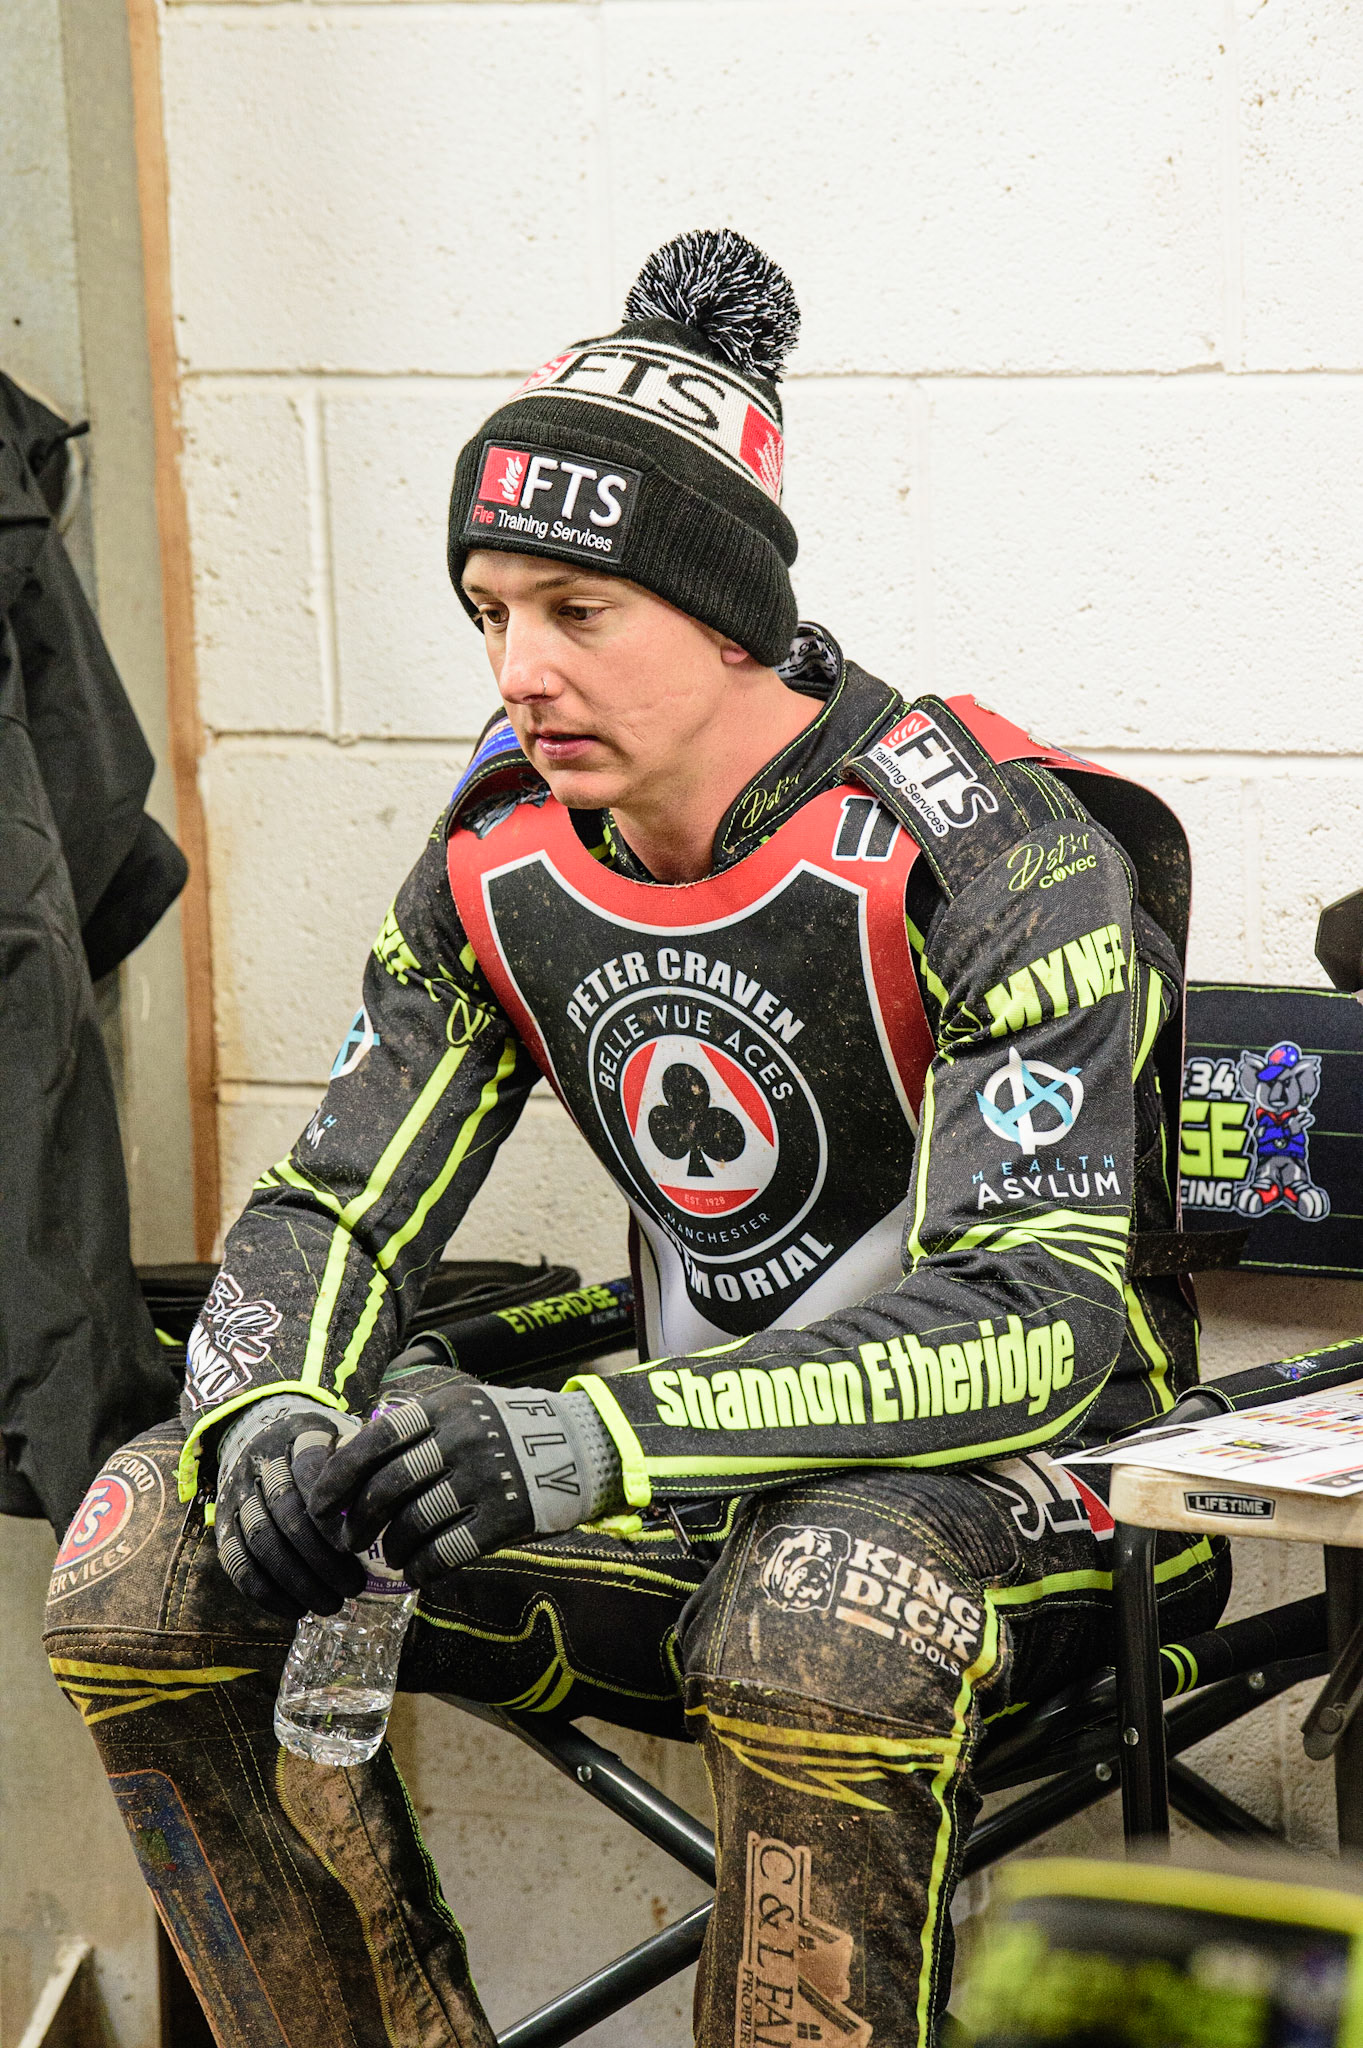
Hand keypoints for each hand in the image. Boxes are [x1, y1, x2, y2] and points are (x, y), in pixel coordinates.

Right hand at [215, 1397, 366, 1617]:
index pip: (311, 1471)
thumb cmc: (321, 1446)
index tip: (354, 1544)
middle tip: (353, 1587)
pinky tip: (295, 1609)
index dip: (331, 1513)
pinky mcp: (222, 1522)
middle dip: (321, 1558)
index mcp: (299, 1436)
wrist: (258, 1430)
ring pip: (262, 1542)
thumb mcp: (346, 1435)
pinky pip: (236, 1562)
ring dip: (297, 1581)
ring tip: (331, 1604)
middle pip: (287, 1514)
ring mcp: (238, 1494)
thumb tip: (398, 1504)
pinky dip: (266, 1592)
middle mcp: (262, 1463)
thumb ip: (367, 1463)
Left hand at [307, 1377, 622, 1587]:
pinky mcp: (505, 1518)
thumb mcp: (465, 1409)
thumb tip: (352, 1467)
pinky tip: (417, 1574)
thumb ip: (418, 1430)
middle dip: (358, 1522)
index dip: (340, 1476)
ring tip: (390, 1556)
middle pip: (388, 1487)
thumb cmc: (508, 1432)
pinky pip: (447, 1551)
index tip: (320, 1504)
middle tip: (349, 1540)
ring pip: (414, 1523)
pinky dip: (423, 1569)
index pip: (376, 1441)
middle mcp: (462, 1440)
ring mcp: (485, 1479)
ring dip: (392, 1548)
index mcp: (446, 1410)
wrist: (581, 1447)